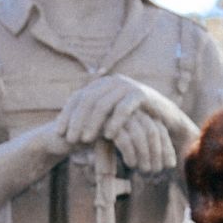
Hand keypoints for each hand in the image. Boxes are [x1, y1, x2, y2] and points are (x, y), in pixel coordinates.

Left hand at [54, 75, 191, 166]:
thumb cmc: (131, 119)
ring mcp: (126, 86)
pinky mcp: (141, 94)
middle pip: (87, 100)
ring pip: (103, 104)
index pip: (77, 98)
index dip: (67, 115)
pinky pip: (124, 108)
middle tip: (70, 139)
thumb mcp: (107, 117)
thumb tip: (63, 126)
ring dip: (92, 124)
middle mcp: (111, 82)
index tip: (59, 133)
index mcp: (100, 84)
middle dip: (77, 121)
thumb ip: (89, 117)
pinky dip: (114, 122)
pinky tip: (107, 136)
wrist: (163, 116)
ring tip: (85, 140)